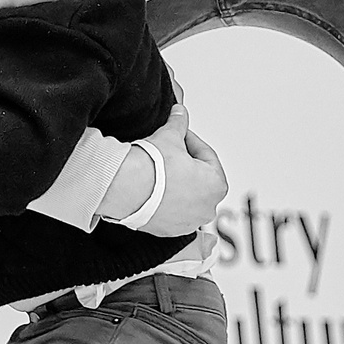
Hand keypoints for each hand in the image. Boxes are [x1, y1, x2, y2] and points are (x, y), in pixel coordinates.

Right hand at [115, 106, 227, 237]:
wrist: (126, 188)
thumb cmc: (152, 167)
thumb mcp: (169, 136)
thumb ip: (179, 123)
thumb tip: (180, 112)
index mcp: (217, 184)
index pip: (206, 155)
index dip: (190, 141)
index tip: (178, 135)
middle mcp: (207, 208)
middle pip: (198, 178)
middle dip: (185, 164)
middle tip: (168, 151)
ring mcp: (189, 223)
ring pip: (186, 197)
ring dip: (176, 184)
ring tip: (159, 170)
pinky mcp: (169, 231)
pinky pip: (171, 212)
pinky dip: (165, 201)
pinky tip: (152, 188)